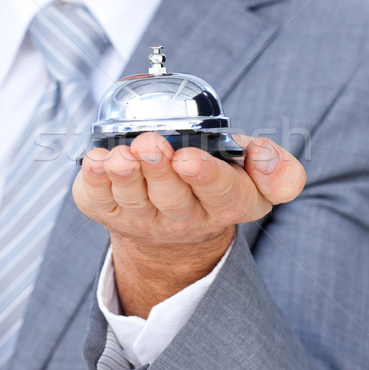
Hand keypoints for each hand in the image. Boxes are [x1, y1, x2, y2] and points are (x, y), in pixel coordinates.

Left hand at [72, 132, 304, 317]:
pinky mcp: (109, 212)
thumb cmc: (211, 183)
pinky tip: (94, 163)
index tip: (190, 158)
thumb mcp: (252, 175)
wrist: (173, 225)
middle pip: (172, 197)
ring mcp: (142, 218)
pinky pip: (98, 201)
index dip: (205, 175)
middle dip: (160, 170)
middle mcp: (183, 217)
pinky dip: (92, 182)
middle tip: (152, 144)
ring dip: (125, 177)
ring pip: (133, 200)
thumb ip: (276, 168)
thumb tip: (267, 158)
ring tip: (120, 156)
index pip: (221, 192)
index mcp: (224, 204)